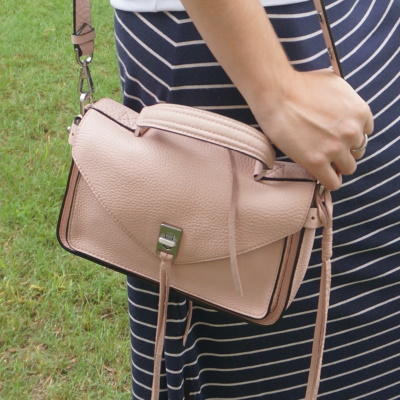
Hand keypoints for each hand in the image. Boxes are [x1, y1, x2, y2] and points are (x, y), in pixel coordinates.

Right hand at [250, 68, 373, 189]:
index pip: (364, 133)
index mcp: (360, 112)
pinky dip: (330, 181)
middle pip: (357, 152)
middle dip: (344, 150)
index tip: (336, 137)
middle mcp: (352, 131)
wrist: (277, 93)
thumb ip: (348, 102)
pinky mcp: (317, 162)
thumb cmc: (300, 84)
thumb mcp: (336, 84)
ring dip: (337, 166)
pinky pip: (333, 182)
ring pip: (348, 168)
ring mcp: (335, 148)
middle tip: (326, 147)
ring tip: (323, 162)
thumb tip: (345, 113)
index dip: (349, 136)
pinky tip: (322, 175)